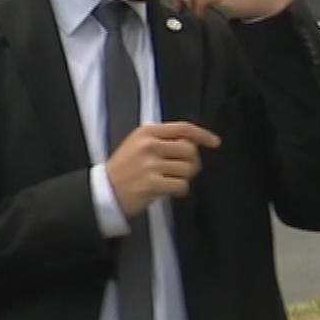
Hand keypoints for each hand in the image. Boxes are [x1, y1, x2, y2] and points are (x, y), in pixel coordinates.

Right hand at [104, 121, 221, 217]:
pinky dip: (179, 190)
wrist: (104, 191)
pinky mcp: (152, 183)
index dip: (203, 134)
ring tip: (169, 180)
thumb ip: (163, 139)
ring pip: (188, 169)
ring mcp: (150, 164)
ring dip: (184, 178)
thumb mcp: (138, 144)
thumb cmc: (124, 169)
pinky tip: (167, 190)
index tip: (215, 142)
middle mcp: (149, 145)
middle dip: (192, 162)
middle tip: (181, 170)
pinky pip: (182, 185)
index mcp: (146, 132)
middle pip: (190, 150)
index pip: (183, 128)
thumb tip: (193, 142)